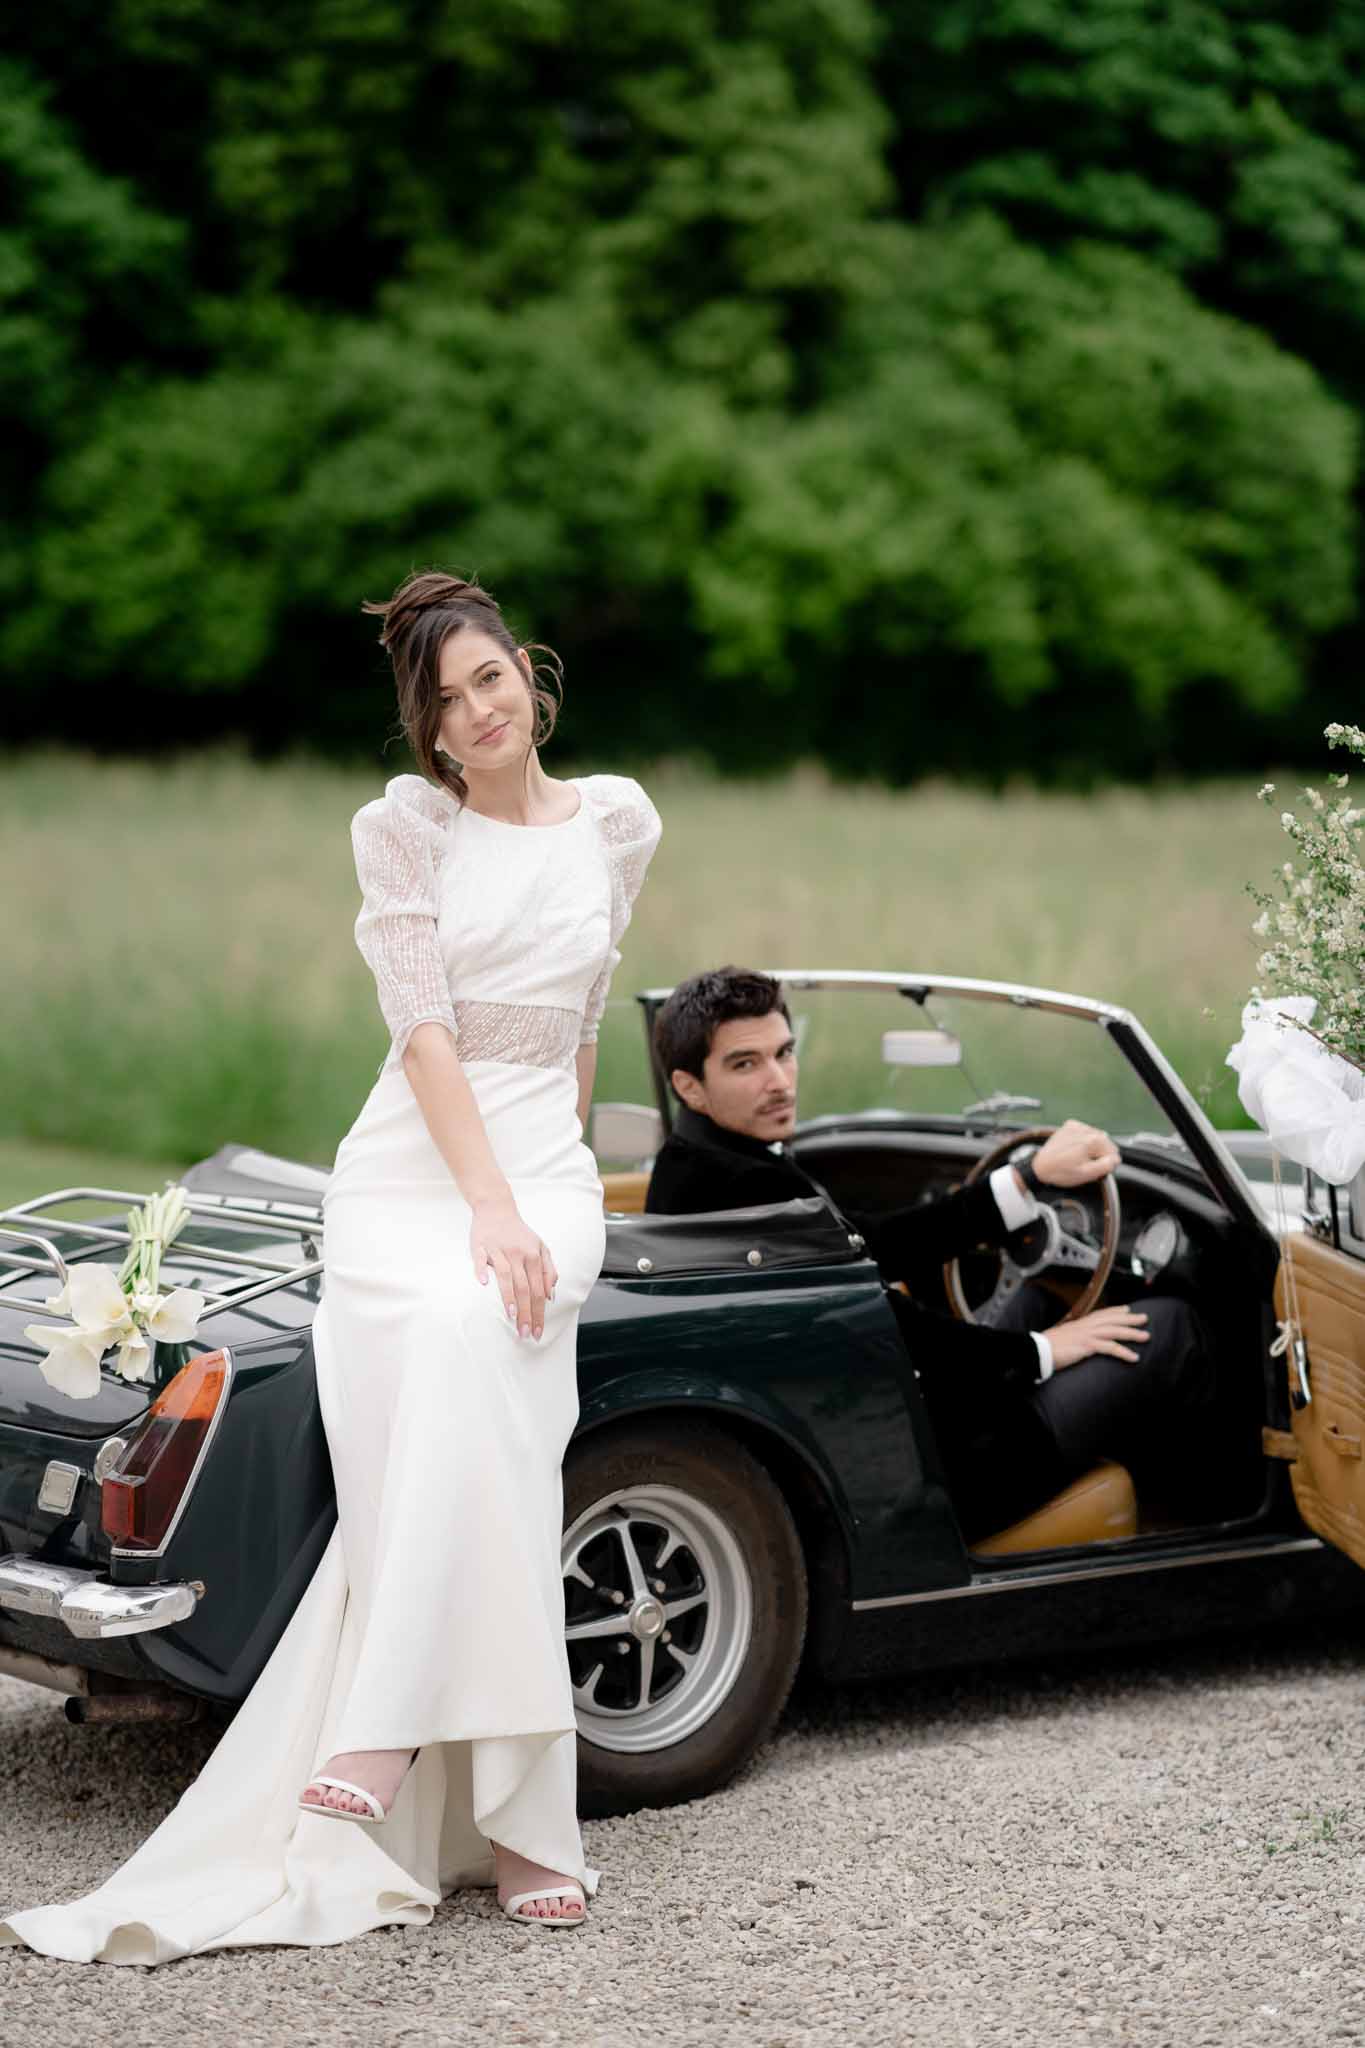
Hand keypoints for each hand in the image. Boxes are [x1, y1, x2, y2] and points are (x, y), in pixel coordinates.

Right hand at [470, 1195, 558, 1340]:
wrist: (497, 1207)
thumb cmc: (519, 1233)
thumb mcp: (540, 1247)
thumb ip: (549, 1270)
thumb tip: (550, 1295)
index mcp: (534, 1256)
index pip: (538, 1290)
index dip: (539, 1312)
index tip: (537, 1332)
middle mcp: (518, 1253)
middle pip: (525, 1287)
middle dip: (527, 1312)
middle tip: (525, 1334)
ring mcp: (498, 1250)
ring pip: (506, 1276)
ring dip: (509, 1297)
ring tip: (512, 1317)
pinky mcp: (480, 1246)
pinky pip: (480, 1259)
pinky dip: (482, 1270)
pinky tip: (483, 1284)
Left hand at [1031, 1118, 1119, 1188]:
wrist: (1039, 1167)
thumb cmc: (1060, 1171)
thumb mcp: (1088, 1174)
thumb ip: (1107, 1165)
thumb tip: (1116, 1159)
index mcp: (1092, 1140)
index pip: (1113, 1151)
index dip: (1106, 1163)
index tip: (1096, 1169)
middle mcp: (1085, 1129)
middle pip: (1104, 1143)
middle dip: (1099, 1154)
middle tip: (1086, 1165)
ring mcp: (1076, 1126)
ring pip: (1094, 1137)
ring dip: (1091, 1147)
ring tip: (1078, 1158)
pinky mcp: (1068, 1127)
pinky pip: (1083, 1133)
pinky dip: (1083, 1141)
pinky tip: (1074, 1151)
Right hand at [1046, 1305, 1148, 1369]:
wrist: (1038, 1349)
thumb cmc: (1047, 1346)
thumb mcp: (1064, 1337)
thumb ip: (1074, 1336)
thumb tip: (1078, 1340)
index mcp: (1080, 1323)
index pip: (1102, 1313)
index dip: (1116, 1311)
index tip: (1127, 1308)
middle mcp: (1086, 1326)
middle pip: (1112, 1319)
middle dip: (1130, 1319)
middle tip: (1144, 1318)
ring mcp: (1087, 1335)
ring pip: (1114, 1331)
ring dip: (1132, 1333)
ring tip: (1145, 1336)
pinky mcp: (1087, 1345)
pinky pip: (1110, 1348)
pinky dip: (1123, 1352)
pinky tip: (1134, 1357)